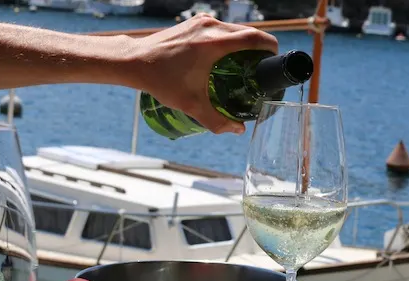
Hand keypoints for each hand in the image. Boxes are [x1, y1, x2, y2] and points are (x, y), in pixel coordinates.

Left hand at [131, 14, 277, 134]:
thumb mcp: (191, 104)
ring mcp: (201, 22)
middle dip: (260, 49)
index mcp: (214, 42)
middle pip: (247, 33)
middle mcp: (210, 27)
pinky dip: (230, 40)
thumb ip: (216, 121)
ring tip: (247, 65)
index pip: (255, 38)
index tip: (276, 61)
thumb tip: (238, 131)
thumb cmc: (160, 80)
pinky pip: (221, 29)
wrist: (133, 61)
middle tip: (263, 69)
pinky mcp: (193, 23)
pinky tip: (227, 59)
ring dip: (245, 44)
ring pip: (234, 30)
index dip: (271, 48)